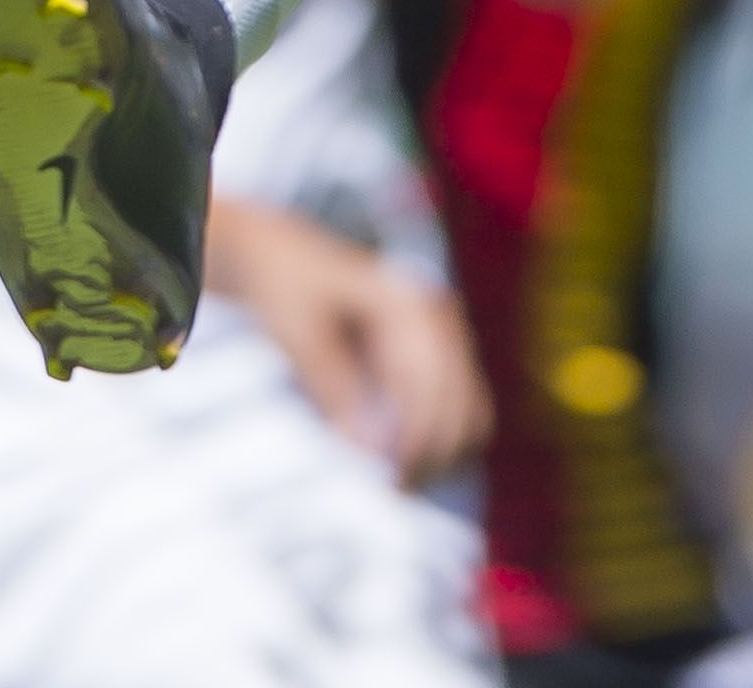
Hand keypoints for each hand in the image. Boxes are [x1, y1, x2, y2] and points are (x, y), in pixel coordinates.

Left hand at [205, 198, 491, 485]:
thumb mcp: (302, 338)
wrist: (282, 259)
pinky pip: (457, 409)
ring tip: (402, 487)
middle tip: (397, 493)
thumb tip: (369, 453)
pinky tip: (405, 465)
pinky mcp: (435, 355)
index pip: (435, 386)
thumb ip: (336, 390)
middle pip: (463, 404)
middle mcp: (438, 316)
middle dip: (436, 455)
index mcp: (410, 303)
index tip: (393, 483)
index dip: (420, 442)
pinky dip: (439, 440)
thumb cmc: (286, 293)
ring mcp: (442, 334)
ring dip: (444, 453)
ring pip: (469, 411)